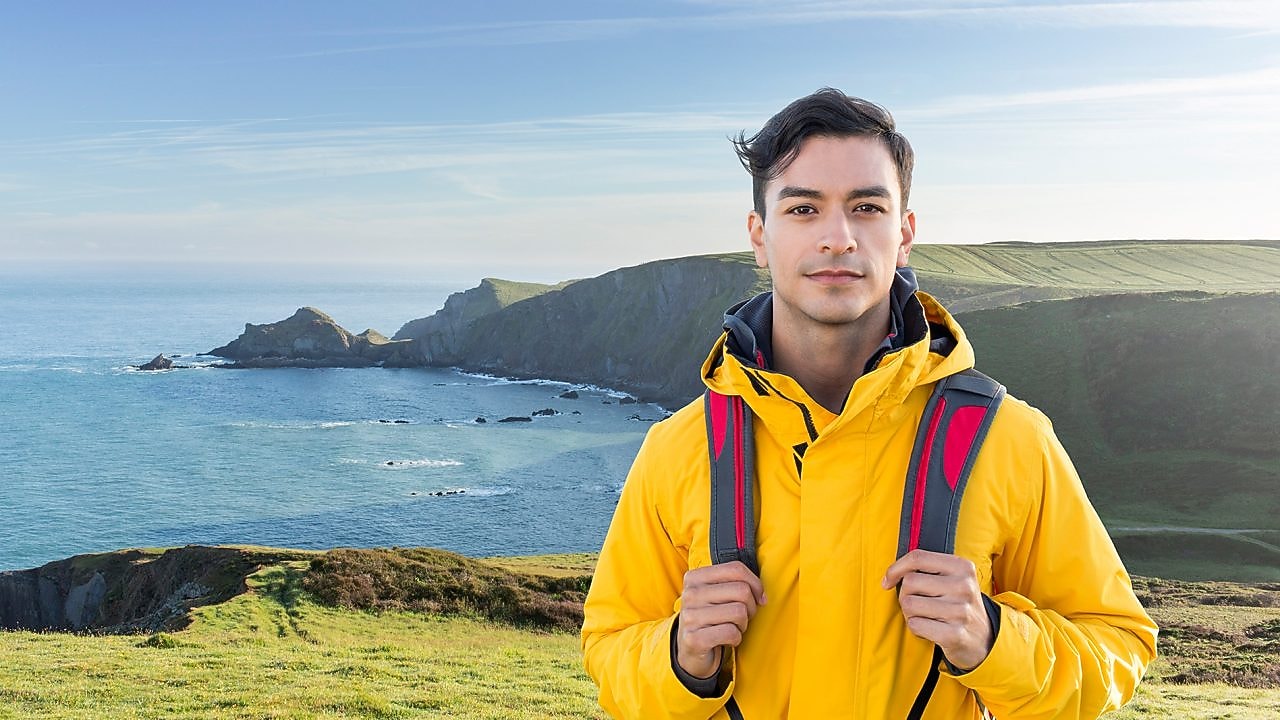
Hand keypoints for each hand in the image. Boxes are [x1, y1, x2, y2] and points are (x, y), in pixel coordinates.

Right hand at [676, 561, 766, 678]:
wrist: (689, 650)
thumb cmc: (710, 618)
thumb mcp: (717, 594)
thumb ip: (736, 583)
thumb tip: (762, 595)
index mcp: (695, 577)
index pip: (735, 569)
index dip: (755, 584)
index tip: (757, 596)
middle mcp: (690, 594)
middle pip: (742, 590)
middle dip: (750, 607)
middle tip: (742, 616)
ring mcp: (690, 617)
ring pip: (739, 612)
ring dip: (742, 624)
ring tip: (732, 627)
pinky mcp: (694, 639)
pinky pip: (731, 633)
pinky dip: (736, 639)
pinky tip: (726, 640)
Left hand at [882, 549, 993, 670]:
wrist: (983, 639)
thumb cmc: (958, 605)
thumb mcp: (953, 579)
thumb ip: (926, 569)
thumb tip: (890, 575)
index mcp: (962, 567)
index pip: (917, 557)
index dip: (895, 568)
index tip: (888, 580)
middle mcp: (964, 586)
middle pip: (910, 582)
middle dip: (905, 595)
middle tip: (917, 603)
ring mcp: (961, 611)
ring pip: (909, 604)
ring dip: (910, 613)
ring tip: (925, 617)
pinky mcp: (954, 634)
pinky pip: (915, 624)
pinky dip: (916, 628)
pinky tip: (930, 629)